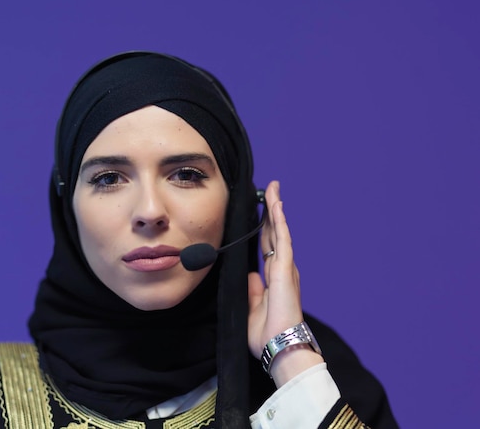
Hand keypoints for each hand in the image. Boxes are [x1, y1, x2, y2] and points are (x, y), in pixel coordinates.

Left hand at [247, 181, 322, 384]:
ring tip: (273, 189)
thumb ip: (252, 289)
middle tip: (269, 189)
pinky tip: (276, 206)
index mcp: (274, 277)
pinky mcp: (286, 270)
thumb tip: (250, 275)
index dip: (264, 226)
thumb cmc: (267, 333)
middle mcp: (282, 269)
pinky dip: (279, 222)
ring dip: (276, 209)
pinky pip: (282, 241)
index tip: (261, 209)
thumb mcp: (251, 306)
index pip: (267, 244)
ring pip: (280, 231)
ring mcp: (285, 268)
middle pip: (274, 233)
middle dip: (270, 210)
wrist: (279, 347)